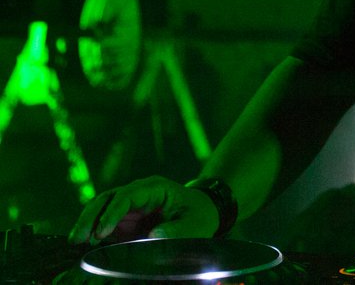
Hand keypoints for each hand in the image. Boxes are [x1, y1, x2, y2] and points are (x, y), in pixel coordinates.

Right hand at [68, 176, 218, 244]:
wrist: (201, 212)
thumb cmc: (199, 215)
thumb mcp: (195, 224)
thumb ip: (177, 230)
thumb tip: (153, 236)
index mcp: (155, 188)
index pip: (127, 196)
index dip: (112, 213)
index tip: (101, 232)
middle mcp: (138, 193)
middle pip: (107, 199)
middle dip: (90, 217)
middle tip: (77, 238)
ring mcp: (129, 206)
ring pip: (100, 209)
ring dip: (87, 223)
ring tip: (75, 242)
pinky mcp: (125, 220)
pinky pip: (104, 223)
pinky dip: (92, 233)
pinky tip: (83, 246)